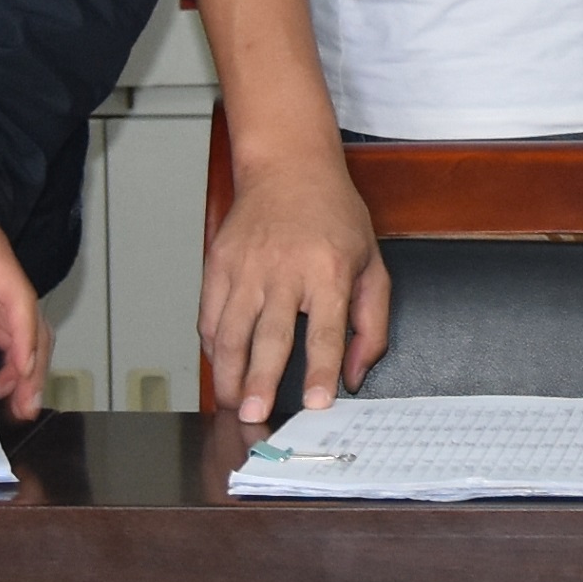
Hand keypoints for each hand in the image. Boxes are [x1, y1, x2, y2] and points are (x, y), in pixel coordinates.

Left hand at [0, 180, 50, 415]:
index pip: (18, 299)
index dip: (24, 335)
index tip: (24, 368)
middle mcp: (0, 277)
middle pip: (31, 324)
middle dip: (34, 364)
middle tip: (25, 405)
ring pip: (23, 334)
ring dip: (27, 369)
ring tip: (20, 407)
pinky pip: (5, 334)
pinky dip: (11, 362)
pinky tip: (2, 387)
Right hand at [201, 141, 387, 416]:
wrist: (288, 167)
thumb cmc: (335, 217)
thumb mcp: (372, 264)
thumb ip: (371, 324)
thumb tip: (354, 376)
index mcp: (329, 271)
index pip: (325, 332)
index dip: (321, 370)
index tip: (317, 402)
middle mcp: (285, 270)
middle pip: (269, 336)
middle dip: (260, 380)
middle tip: (253, 414)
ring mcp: (247, 266)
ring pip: (231, 330)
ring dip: (228, 372)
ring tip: (232, 402)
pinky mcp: (219, 262)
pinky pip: (210, 314)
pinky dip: (212, 345)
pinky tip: (220, 365)